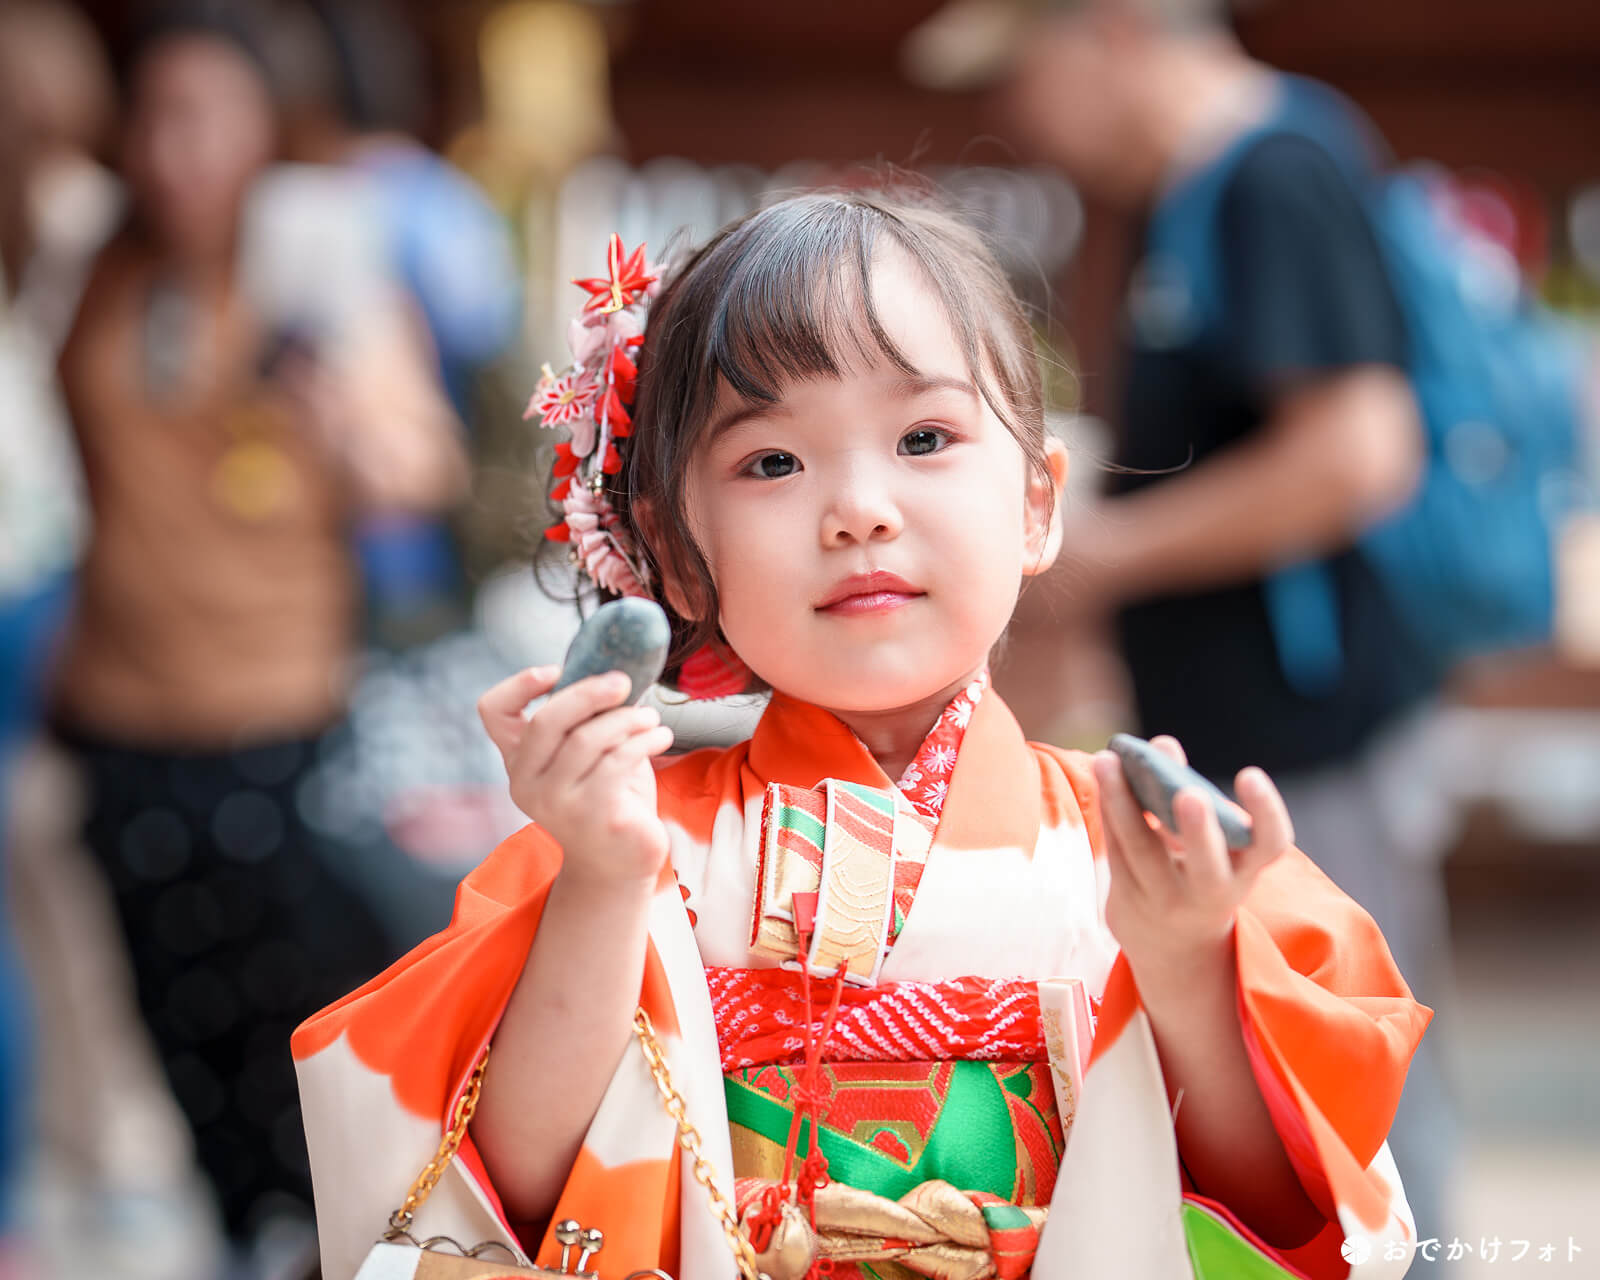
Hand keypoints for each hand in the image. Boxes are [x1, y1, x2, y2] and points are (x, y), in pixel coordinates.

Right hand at [478, 666, 674, 885]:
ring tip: (651, 717)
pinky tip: (660, 736)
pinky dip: (644, 740)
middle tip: (623, 681)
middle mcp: (527, 783)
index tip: (558, 670)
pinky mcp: (592, 817)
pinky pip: (618, 762)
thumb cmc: (607, 796)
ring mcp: (556, 804)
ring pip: (588, 740)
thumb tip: (614, 668)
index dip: (520, 684)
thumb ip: (586, 719)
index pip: (494, 711)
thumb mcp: (588, 753)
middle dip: (588, 693)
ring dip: (627, 719)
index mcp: (519, 761)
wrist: (619, 862)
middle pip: (547, 721)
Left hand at [1091, 736, 1293, 980]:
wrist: (1173, 946)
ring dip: (1123, 803)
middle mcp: (1212, 892)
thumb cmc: (1200, 871)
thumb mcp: (1210, 840)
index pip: (1270, 845)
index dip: (1266, 811)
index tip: (1249, 773)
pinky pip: (1117, 850)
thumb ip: (1188, 789)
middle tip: (1188, 793)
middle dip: (1199, 832)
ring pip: (1143, 852)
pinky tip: (1104, 775)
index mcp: (1245, 870)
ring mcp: (1168, 900)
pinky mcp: (1129, 897)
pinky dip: (1110, 810)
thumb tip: (1162, 743)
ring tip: (1108, 759)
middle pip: (1208, 869)